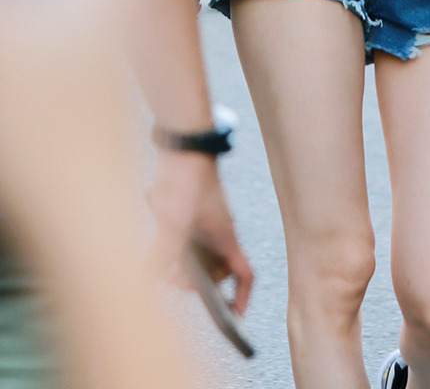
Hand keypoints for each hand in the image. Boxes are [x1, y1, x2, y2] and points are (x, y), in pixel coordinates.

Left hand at [148, 151, 254, 314]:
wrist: (182, 146)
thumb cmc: (187, 181)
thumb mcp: (173, 224)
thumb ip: (163, 256)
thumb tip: (152, 279)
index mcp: (226, 237)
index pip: (244, 273)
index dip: (242, 296)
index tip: (234, 315)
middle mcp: (218, 233)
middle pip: (216, 271)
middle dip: (197, 283)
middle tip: (175, 282)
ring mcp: (203, 223)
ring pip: (197, 257)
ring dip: (182, 268)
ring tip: (163, 269)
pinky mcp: (187, 214)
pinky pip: (182, 242)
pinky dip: (171, 250)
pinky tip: (156, 248)